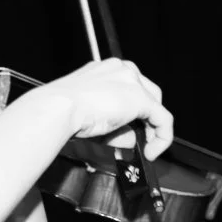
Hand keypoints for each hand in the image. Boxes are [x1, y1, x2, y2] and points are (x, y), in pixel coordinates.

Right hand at [42, 58, 173, 159]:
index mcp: (106, 69)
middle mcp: (121, 69)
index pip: (130, 87)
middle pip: (148, 93)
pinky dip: (162, 137)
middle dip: (146, 119)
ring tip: (145, 148)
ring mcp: (132, 81)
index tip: (130, 129)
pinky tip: (152, 151)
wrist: (59, 108)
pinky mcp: (141, 98)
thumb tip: (131, 140)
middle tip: (142, 140)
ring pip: (156, 105)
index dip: (134, 112)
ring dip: (153, 129)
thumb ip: (116, 127)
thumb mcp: (93, 117)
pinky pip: (163, 119)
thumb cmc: (63, 109)